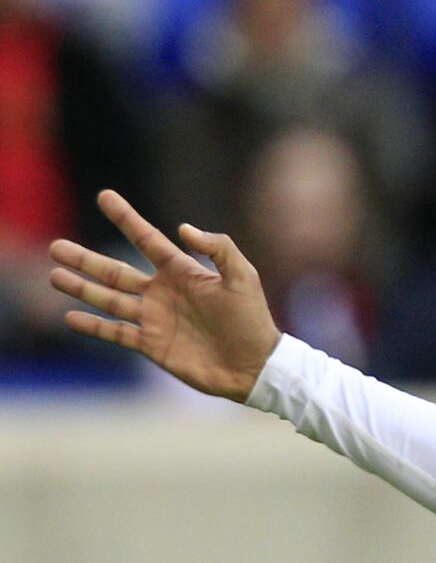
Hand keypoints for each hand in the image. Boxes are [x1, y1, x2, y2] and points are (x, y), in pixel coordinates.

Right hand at [49, 191, 280, 402]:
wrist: (255, 366)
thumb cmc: (253, 319)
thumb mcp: (243, 277)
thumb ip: (219, 248)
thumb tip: (183, 228)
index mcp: (182, 272)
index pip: (147, 239)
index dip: (126, 218)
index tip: (105, 196)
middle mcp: (162, 292)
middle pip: (115, 271)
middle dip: (85, 259)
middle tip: (55, 246)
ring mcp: (154, 319)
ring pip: (108, 299)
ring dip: (81, 287)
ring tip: (54, 275)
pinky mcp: (151, 345)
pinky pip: (115, 333)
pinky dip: (92, 326)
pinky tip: (69, 317)